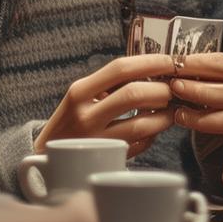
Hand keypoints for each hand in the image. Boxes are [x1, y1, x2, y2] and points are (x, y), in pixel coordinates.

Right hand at [35, 53, 177, 157]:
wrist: (46, 158)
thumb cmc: (72, 121)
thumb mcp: (81, 96)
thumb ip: (110, 83)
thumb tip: (153, 69)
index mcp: (80, 91)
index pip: (120, 68)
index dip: (151, 62)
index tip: (172, 61)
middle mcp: (85, 115)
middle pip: (134, 94)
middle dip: (162, 89)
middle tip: (176, 88)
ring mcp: (96, 140)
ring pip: (142, 124)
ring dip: (165, 115)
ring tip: (172, 109)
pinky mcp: (106, 160)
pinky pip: (140, 145)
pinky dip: (153, 135)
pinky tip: (155, 129)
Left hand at [170, 53, 222, 140]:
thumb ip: (204, 75)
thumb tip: (174, 65)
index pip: (217, 60)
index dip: (192, 61)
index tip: (171, 62)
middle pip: (214, 79)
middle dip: (187, 79)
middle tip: (169, 81)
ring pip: (212, 99)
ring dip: (188, 97)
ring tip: (170, 97)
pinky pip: (211, 121)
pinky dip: (192, 118)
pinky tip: (180, 116)